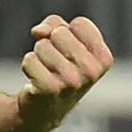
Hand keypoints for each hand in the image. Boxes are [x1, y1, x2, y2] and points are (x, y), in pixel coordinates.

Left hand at [17, 15, 113, 131]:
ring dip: (38, 55)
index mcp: (103, 58)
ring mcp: (72, 82)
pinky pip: (29, 60)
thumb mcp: (65, 41)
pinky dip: (28, 65)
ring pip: (42, 45)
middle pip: (59, 33)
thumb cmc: (58, 66)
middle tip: (53, 62)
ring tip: (46, 71)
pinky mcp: (50, 89)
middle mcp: (92, 71)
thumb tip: (39, 32)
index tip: (66, 48)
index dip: (67, 31)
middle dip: (50, 42)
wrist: (46, 107)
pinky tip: (36, 80)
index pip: (80, 24)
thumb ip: (54, 24)